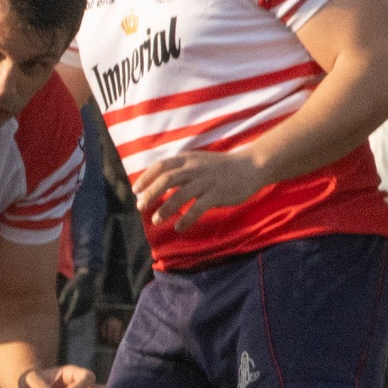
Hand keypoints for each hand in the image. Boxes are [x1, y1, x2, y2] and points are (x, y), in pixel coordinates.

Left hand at [131, 150, 265, 230]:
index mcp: (188, 159)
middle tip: (140, 207)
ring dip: (165, 209)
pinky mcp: (218, 193)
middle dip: (151, 194)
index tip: (136, 191)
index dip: (146, 178)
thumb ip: (179, 170)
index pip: (161, 166)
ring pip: (180, 194)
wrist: (251, 166)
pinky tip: (178, 228)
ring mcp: (207, 180)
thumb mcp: (197, 161)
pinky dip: (186, 219)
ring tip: (156, 220)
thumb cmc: (220, 168)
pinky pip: (198, 208)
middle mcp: (195, 168)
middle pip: (166, 179)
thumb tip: (156, 186)